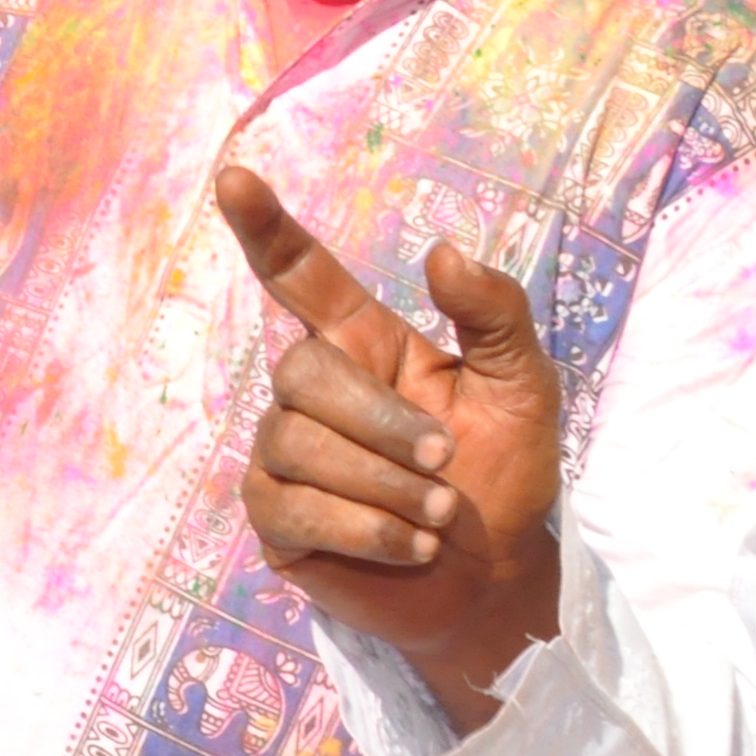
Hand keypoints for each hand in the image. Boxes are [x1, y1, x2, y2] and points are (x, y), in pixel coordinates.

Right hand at [215, 166, 561, 724]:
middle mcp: (310, 392)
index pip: (297, 275)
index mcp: (363, 344)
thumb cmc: (505, 475)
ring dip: (386, 485)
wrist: (495, 579)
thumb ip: (493, 314)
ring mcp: (283, 455)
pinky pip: (295, 507)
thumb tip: (442, 251)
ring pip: (298, 445)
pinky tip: (410, 545)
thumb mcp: (522, 386)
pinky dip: (367, 530)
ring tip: (439, 515)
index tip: (233, 176)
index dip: (264, 227)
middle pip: (300, 373)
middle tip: (446, 463)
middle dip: (379, 422)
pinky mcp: (275, 518)